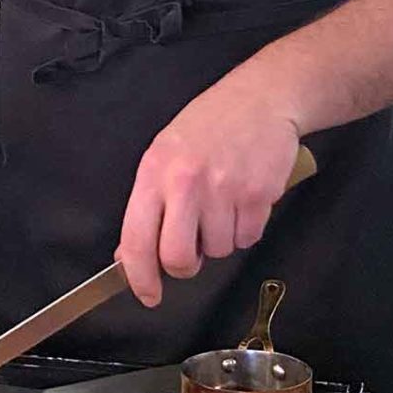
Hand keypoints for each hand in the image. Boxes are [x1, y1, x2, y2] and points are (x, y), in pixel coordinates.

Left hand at [116, 79, 300, 307]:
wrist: (262, 98)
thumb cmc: (210, 125)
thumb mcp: (165, 153)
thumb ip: (148, 204)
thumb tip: (130, 254)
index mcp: (155, 171)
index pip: (137, 239)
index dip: (140, 277)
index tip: (148, 294)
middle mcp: (186, 182)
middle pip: (179, 258)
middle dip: (187, 265)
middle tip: (194, 249)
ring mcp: (225, 189)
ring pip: (220, 251)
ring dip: (222, 238)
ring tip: (224, 202)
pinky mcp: (259, 194)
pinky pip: (249, 238)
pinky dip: (247, 228)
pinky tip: (244, 198)